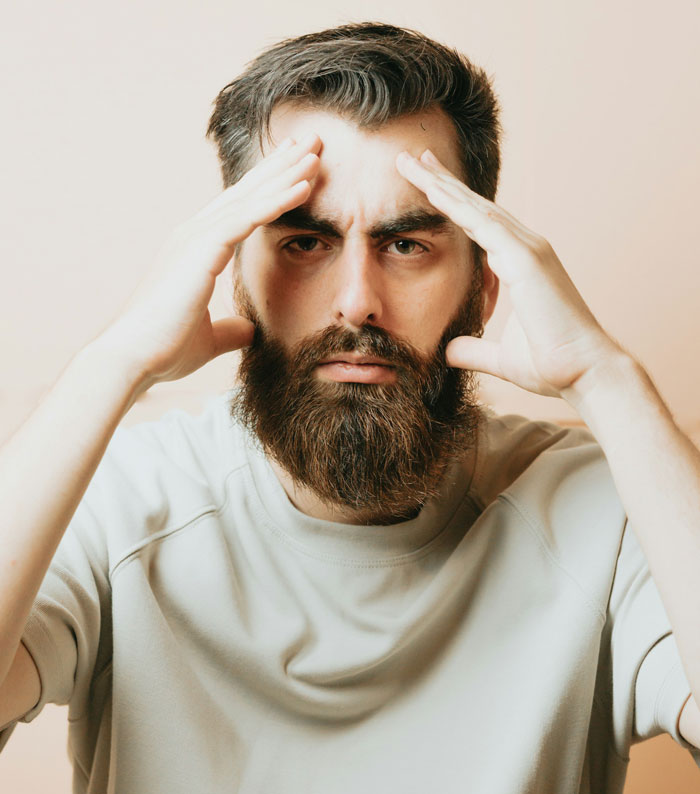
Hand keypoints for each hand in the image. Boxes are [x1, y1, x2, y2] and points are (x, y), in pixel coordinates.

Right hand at [96, 134, 321, 390]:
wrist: (132, 358)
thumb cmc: (162, 349)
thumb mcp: (209, 338)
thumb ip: (230, 330)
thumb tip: (249, 331)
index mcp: (195, 250)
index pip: (239, 209)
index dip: (268, 185)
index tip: (296, 166)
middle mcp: (194, 234)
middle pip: (247, 191)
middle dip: (281, 164)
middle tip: (312, 140)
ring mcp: (196, 237)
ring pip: (251, 196)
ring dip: (287, 172)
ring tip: (317, 149)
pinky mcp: (202, 247)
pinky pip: (249, 216)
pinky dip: (279, 199)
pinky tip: (305, 185)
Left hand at [396, 148, 622, 401]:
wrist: (586, 374)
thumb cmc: (552, 365)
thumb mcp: (500, 357)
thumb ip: (473, 350)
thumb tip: (448, 351)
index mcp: (521, 264)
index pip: (478, 226)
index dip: (451, 203)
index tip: (427, 185)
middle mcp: (525, 248)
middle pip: (475, 207)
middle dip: (443, 182)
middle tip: (413, 157)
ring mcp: (529, 249)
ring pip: (476, 207)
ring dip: (442, 184)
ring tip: (412, 161)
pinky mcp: (527, 259)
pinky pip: (484, 224)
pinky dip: (457, 206)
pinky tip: (432, 189)